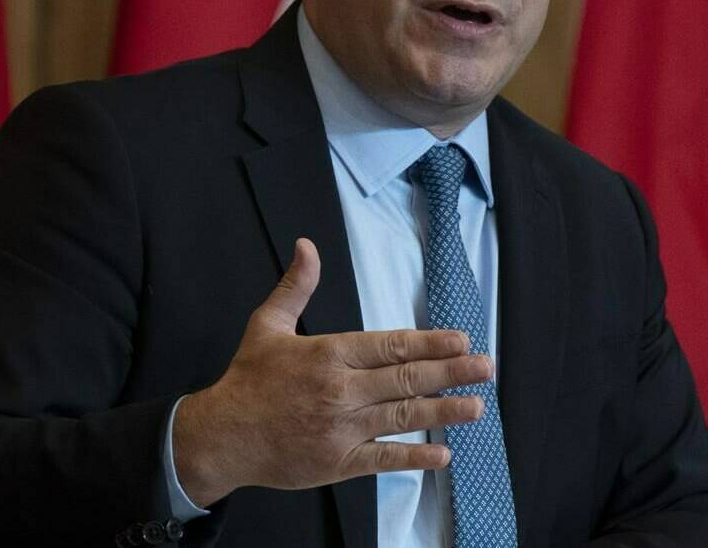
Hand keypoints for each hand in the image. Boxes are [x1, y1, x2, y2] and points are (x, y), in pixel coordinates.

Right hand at [172, 237, 490, 506]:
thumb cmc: (248, 379)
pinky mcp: (338, 463)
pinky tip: (443, 454)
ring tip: (476, 406)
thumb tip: (306, 246)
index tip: (461, 340)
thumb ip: (296, 286)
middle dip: (451, 372)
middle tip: (485, 367)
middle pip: (406, 379)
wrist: (222, 435)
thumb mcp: (267, 324)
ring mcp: (341, 429)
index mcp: (327, 355)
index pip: (390, 346)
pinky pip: (384, 459)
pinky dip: (415, 457)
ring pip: (403, 418)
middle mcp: (340, 391)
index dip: (429, 343)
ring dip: (444, 411)